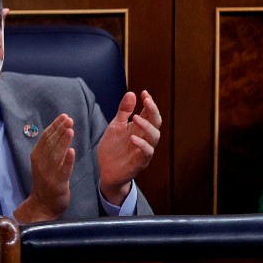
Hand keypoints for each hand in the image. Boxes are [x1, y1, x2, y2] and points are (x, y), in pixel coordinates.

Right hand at [15, 114, 74, 222]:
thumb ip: (50, 148)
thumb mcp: (43, 162)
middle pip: (51, 143)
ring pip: (56, 154)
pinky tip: (72, 151)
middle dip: (60, 130)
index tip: (64, 116)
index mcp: (37, 156)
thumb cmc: (46, 180)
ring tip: (70, 130)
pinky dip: (67, 161)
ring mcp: (49, 173)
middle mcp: (41, 163)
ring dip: (63, 141)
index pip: (45, 137)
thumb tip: (60, 130)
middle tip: (69, 119)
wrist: (43, 205)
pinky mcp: (58, 183)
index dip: (54, 126)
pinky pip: (63, 170)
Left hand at [97, 90, 161, 204]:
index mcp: (140, 127)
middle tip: (146, 100)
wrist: (106, 170)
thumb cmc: (113, 148)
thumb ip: (124, 111)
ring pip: (155, 136)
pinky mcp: (141, 161)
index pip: (150, 113)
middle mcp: (145, 137)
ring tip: (136, 118)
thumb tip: (132, 93)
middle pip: (156, 122)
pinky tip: (133, 138)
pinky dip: (142, 144)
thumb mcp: (115, 126)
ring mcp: (145, 149)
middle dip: (153, 110)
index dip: (149, 103)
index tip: (144, 92)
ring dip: (147, 126)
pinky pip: (147, 152)